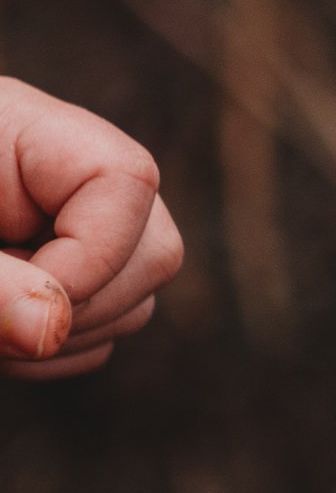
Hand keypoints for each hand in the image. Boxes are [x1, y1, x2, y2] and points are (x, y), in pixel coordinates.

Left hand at [0, 79, 183, 378]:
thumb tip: (49, 334)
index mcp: (33, 133)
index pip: (127, 181)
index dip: (93, 255)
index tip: (22, 304)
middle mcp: (70, 181)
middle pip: (155, 251)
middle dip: (80, 306)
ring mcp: (74, 234)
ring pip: (133, 305)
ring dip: (58, 340)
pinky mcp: (64, 286)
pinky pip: (97, 342)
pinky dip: (48, 358)